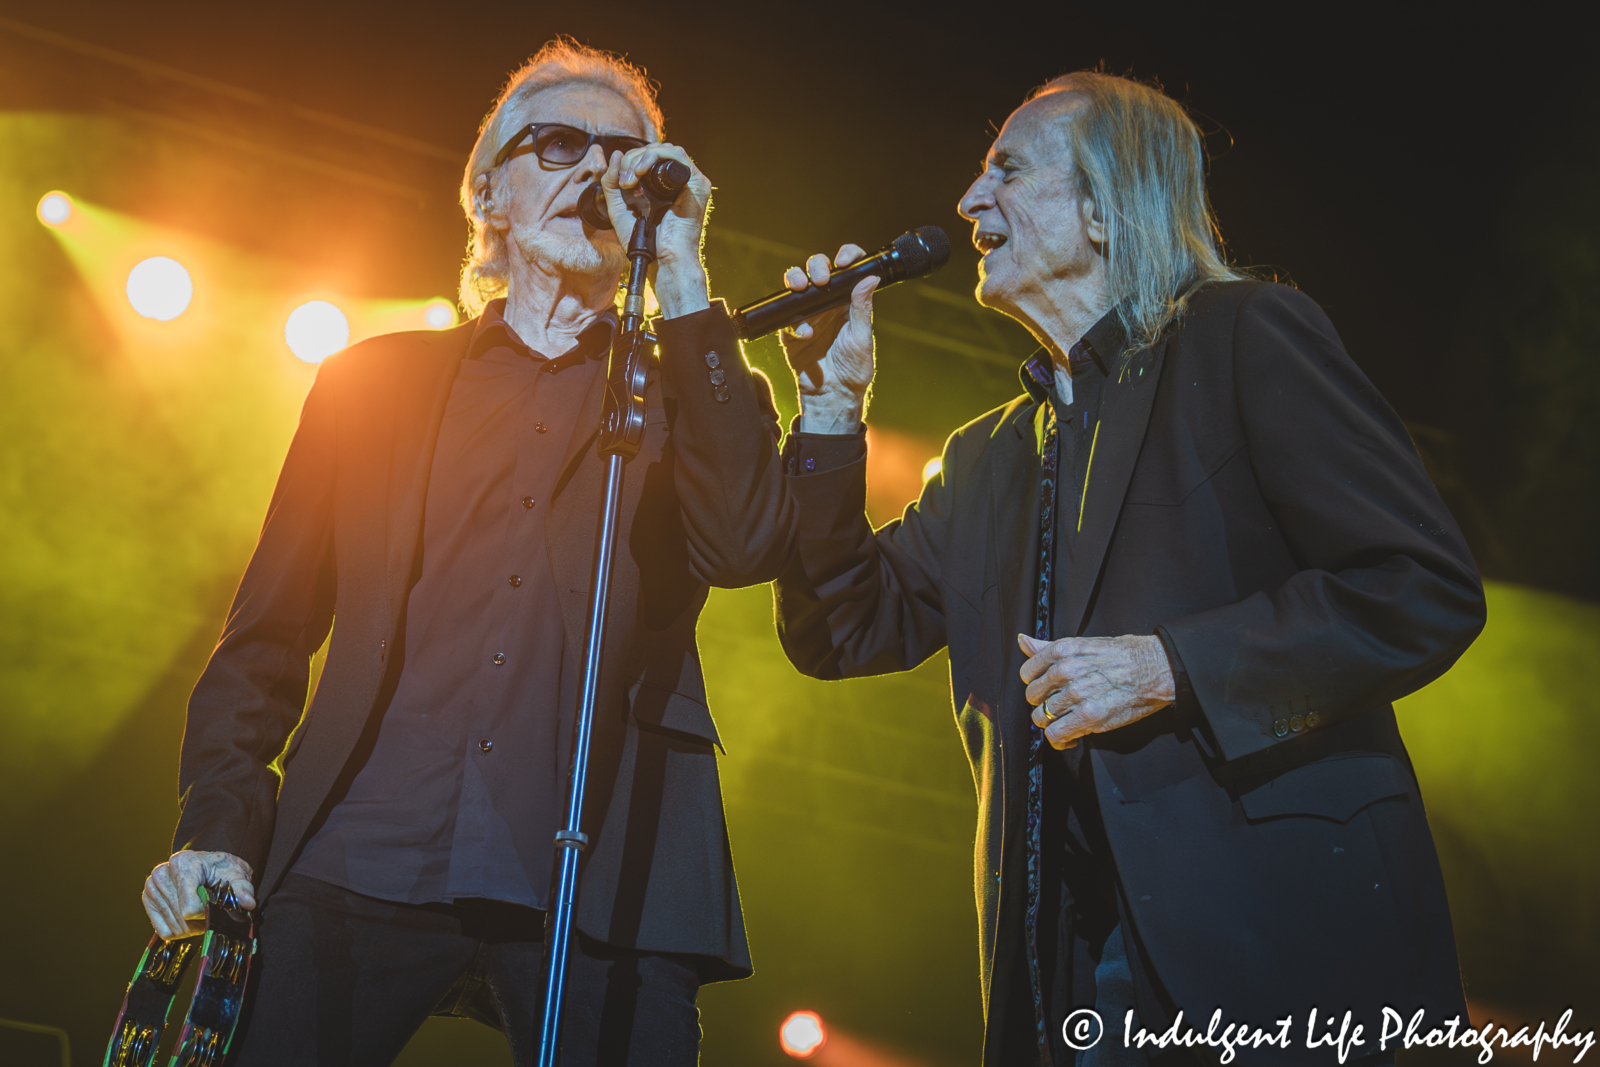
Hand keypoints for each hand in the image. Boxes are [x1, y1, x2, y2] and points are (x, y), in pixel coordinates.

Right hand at [142, 850, 255, 940]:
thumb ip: (243, 889)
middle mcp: (161, 873)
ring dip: (192, 927)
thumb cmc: (222, 869)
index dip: (207, 913)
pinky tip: (189, 918)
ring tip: (202, 913)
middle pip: (182, 919)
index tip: (217, 905)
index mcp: (183, 864)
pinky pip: (163, 932)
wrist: (208, 865)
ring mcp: (151, 887)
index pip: (190, 908)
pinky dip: (179, 930)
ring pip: (174, 927)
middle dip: (201, 921)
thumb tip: (248, 903)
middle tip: (212, 912)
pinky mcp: (147, 901)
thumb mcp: (237, 875)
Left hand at [602, 143, 711, 317]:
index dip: (630, 162)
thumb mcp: (619, 208)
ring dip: (644, 156)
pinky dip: (657, 156)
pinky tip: (642, 170)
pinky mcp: (698, 184)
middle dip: (634, 159)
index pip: (647, 159)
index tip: (620, 182)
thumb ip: (612, 183)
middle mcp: (677, 183)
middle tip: (625, 181)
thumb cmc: (646, 242)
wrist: (663, 259)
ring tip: (632, 176)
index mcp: (661, 187)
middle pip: (655, 152)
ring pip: (667, 149)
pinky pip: (679, 155)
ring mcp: (690, 182)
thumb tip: (617, 154)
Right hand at [778, 246, 877, 432]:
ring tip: (800, 288)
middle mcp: (827, 305)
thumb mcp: (861, 337)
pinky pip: (786, 319)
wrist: (834, 396)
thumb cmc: (854, 370)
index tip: (844, 260)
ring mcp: (808, 317)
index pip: (847, 270)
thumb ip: (862, 308)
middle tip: (821, 278)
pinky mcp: (791, 333)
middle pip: (817, 270)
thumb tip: (870, 278)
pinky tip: (805, 334)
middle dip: (816, 266)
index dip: (846, 257)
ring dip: (796, 281)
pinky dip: (794, 324)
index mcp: (848, 302)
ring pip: (796, 287)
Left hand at [1019, 634, 1174, 748]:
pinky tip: (1070, 737)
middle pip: (1033, 697)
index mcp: (1062, 650)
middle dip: (1043, 703)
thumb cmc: (1123, 655)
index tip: (1047, 689)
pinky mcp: (1089, 717)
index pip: (1027, 672)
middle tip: (1059, 706)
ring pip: (1041, 717)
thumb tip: (1023, 641)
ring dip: (1052, 722)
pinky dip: (1060, 740)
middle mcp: (1065, 671)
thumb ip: (1049, 647)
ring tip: (1066, 721)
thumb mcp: (1083, 644)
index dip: (1036, 683)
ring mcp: (1076, 695)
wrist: (1156, 669)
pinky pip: (1056, 735)